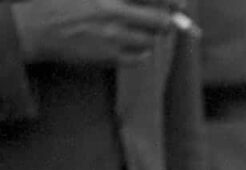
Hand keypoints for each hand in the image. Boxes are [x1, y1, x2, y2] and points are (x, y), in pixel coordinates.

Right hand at [11, 0, 179, 66]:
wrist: (35, 28)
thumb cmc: (61, 4)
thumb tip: (145, 1)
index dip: (171, 2)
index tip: (180, 4)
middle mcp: (113, 13)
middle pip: (160, 22)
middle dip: (166, 23)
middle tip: (165, 23)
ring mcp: (112, 36)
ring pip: (150, 41)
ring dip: (148, 38)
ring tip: (135, 33)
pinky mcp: (108, 55)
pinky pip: (139, 58)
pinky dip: (139, 53)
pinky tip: (129, 47)